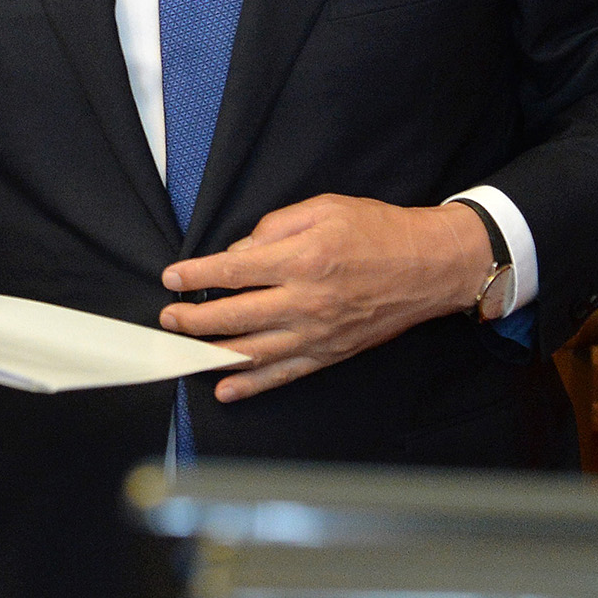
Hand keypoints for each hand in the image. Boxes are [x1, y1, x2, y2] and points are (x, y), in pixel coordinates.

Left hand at [158, 196, 494, 400]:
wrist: (430, 266)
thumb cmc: (378, 231)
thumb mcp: (324, 208)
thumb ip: (275, 227)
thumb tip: (238, 252)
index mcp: (303, 259)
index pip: (234, 271)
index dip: (197, 275)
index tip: (172, 278)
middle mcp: (307, 301)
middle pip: (235, 316)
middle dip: (193, 319)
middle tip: (168, 317)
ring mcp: (318, 333)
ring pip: (253, 351)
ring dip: (211, 353)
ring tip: (182, 351)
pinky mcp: (330, 353)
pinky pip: (284, 374)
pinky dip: (252, 385)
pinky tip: (224, 389)